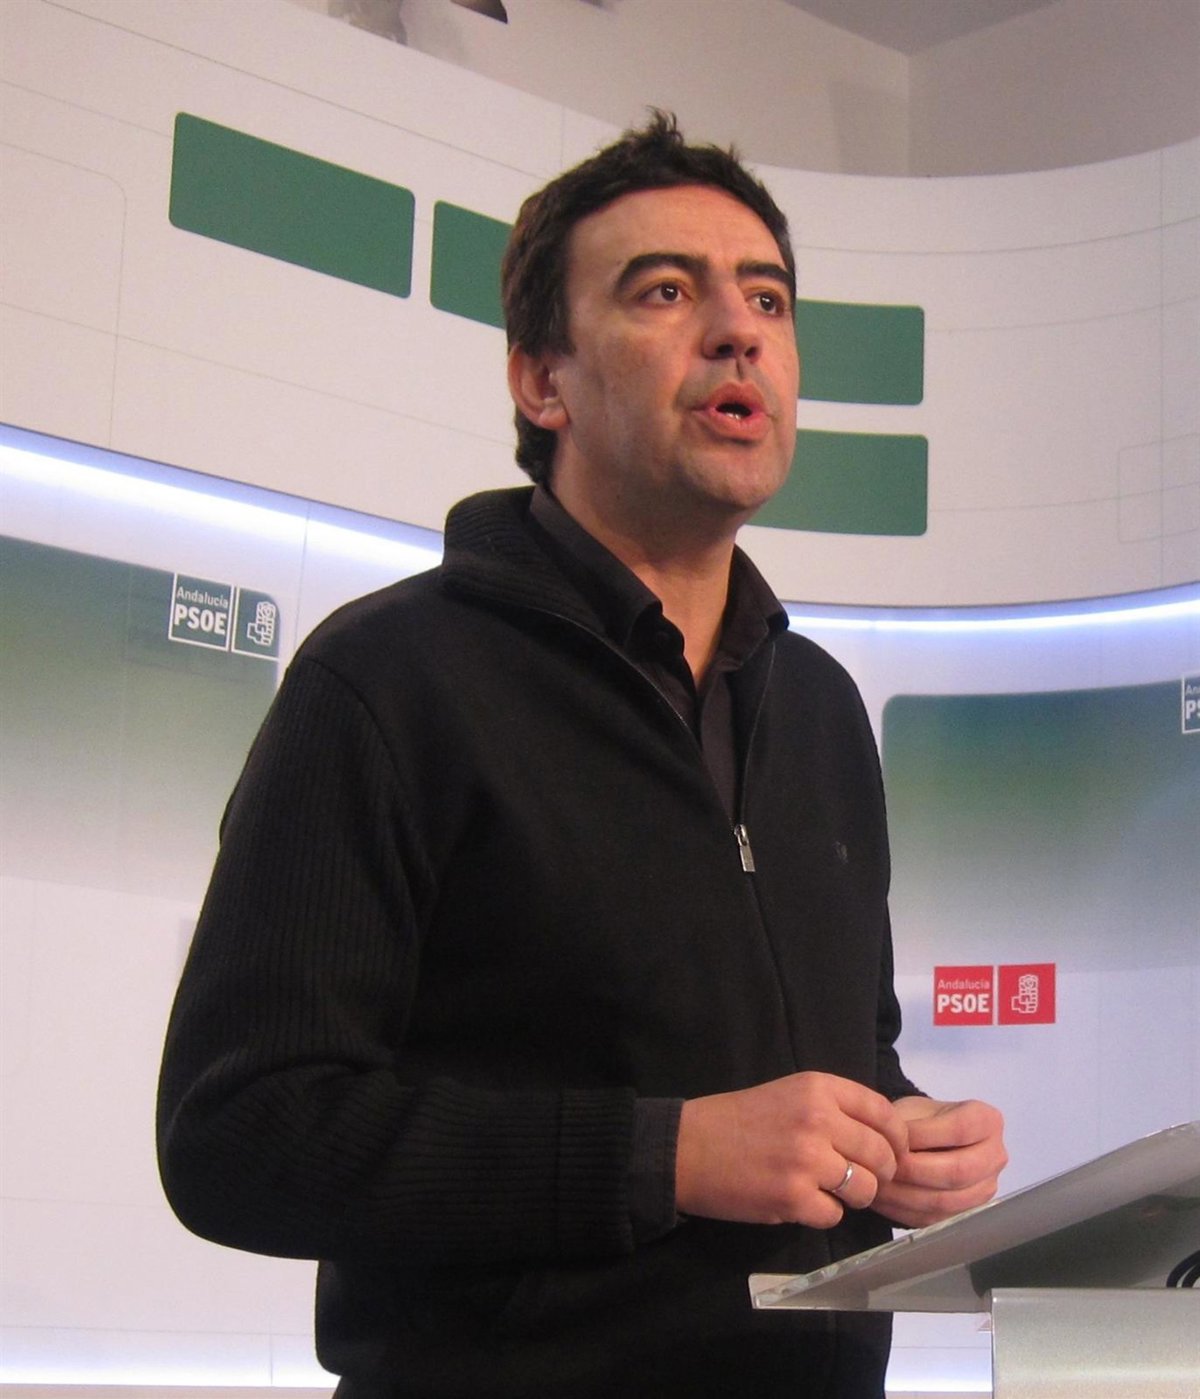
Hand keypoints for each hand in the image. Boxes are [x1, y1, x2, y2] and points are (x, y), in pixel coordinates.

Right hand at [675, 1072, 908, 1228]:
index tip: (893, 1154)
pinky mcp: (793, 1198)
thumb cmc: (738, 1120)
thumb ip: (834, 1108)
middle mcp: (818, 1119)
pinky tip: (800, 1202)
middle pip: (881, 1155)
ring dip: (852, 1196)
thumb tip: (882, 1137)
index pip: (883, 1113)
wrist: (689, 1147)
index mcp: (818, 1088)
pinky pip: (834, 1214)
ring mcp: (807, 1160)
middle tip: (862, 1179)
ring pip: (864, 1189)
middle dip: (879, 1173)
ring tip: (827, 1190)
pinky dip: (822, 1214)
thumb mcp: (789, 1094)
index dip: (896, 1139)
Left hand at [873, 1096, 1007, 1227]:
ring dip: (906, 1195)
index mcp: (987, 1121)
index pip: (960, 1130)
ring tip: (878, 1184)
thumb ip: (906, 1125)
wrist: (925, 1141)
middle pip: (959, 1171)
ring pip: (947, 1201)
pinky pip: (936, 1219)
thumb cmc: (920, 1120)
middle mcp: (995, 1157)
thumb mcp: (913, 1110)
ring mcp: (984, 1190)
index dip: (924, 1134)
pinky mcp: (966, 1214)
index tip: (895, 1134)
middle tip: (884, 1165)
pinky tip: (884, 1200)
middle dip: (915, 1171)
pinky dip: (905, 1211)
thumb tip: (891, 1149)